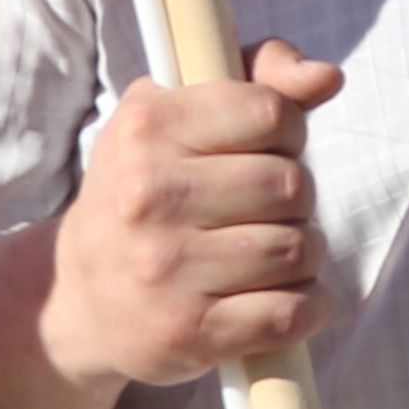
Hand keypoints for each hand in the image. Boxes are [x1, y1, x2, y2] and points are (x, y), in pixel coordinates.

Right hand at [37, 42, 344, 391]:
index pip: (270, 112)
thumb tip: (326, 77)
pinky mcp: (190, 332)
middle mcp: (150, 197)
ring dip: (302, 253)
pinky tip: (283, 297)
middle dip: (295, 198)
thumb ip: (256, 77)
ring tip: (270, 253)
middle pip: (291, 185)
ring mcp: (168, 270)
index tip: (267, 150)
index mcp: (147, 129)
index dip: (287, 131)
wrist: (82, 295)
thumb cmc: (146, 192)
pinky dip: (306, 306)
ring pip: (297, 249)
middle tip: (266, 209)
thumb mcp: (175, 116)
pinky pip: (291, 313)